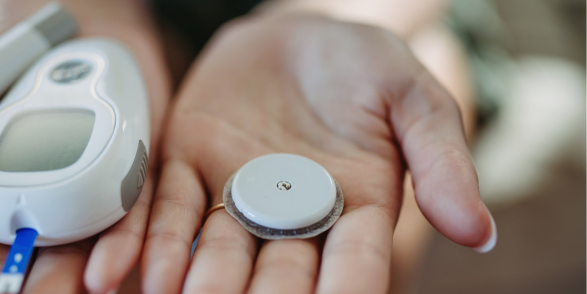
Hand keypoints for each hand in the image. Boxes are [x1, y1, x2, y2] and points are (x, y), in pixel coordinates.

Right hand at [0, 0, 169, 292]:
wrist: (76, 24)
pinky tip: (105, 277)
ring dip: (54, 289)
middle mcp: (20, 208)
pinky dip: (115, 251)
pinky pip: (124, 224)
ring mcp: (74, 198)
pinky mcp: (126, 181)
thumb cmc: (0, 61)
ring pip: (62, 258)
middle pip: (3, 269)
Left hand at [142, 13, 494, 292]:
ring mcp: (233, 196)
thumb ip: (440, 159)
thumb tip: (480, 230)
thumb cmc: (360, 65)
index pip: (352, 265)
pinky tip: (133, 273)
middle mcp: (290, 217)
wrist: (295, 32)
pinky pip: (165, 210)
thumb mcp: (411, 97)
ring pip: (213, 251)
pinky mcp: (186, 167)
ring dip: (198, 282)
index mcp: (354, 210)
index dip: (344, 291)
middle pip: (275, 274)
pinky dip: (149, 242)